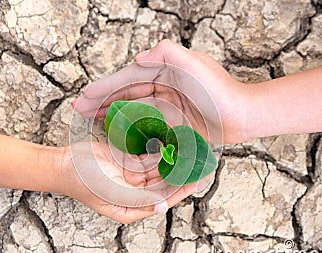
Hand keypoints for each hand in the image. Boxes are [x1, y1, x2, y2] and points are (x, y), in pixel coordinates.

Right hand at [56, 142, 197, 223]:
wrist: (64, 164)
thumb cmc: (84, 182)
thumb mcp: (113, 193)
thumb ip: (138, 199)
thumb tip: (162, 207)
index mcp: (132, 208)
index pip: (163, 200)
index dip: (181, 190)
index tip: (197, 179)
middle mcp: (135, 194)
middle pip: (164, 185)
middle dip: (181, 175)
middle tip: (199, 164)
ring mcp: (132, 178)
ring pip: (158, 171)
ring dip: (173, 162)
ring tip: (190, 153)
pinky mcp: (128, 163)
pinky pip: (148, 158)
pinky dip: (159, 152)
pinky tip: (172, 145)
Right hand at [74, 39, 249, 143]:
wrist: (242, 115)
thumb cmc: (221, 91)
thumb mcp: (195, 65)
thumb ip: (169, 53)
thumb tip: (140, 56)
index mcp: (164, 70)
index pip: (127, 78)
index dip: (104, 87)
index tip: (84, 96)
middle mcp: (163, 85)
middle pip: (125, 92)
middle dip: (101, 99)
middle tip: (79, 108)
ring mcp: (167, 102)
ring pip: (132, 107)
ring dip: (111, 111)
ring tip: (91, 118)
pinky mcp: (174, 119)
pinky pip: (145, 122)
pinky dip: (130, 124)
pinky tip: (118, 130)